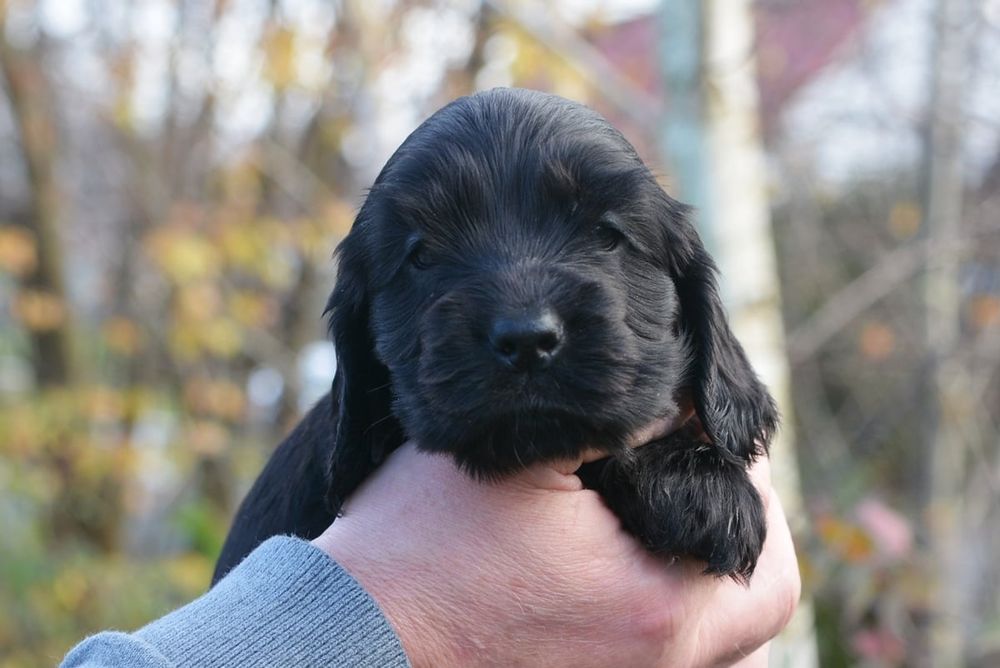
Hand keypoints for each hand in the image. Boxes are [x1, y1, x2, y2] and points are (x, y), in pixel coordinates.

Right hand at [312, 440, 798, 667]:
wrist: (353, 632)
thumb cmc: (422, 546)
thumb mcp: (523, 455)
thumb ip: (616, 419)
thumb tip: (674, 390)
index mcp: (657, 613)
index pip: (764, 554)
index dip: (745, 482)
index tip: (700, 436)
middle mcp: (656, 666)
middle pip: (752, 600)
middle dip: (729, 523)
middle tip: (688, 466)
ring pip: (711, 629)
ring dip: (696, 560)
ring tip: (654, 499)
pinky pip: (664, 647)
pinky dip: (659, 593)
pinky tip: (619, 545)